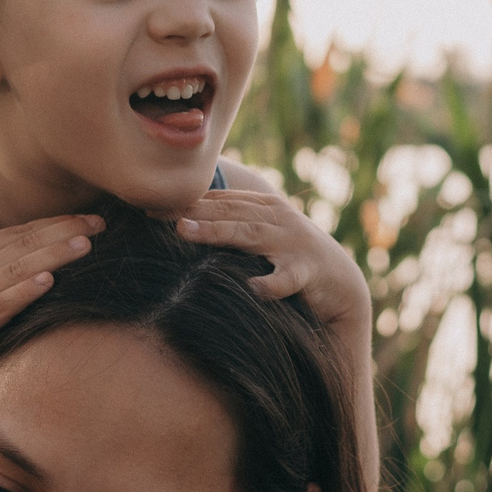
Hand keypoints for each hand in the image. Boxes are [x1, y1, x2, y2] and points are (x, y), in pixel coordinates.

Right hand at [0, 214, 101, 401]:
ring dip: (52, 255)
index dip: (60, 222)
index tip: (96, 219)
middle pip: (24, 244)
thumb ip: (12, 266)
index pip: (24, 231)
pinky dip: (23, 292)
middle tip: (99, 226)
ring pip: (16, 269)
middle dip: (64, 232)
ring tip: (84, 246)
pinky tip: (48, 282)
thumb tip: (62, 248)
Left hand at [176, 190, 371, 331]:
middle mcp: (278, 219)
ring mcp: (292, 243)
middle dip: (194, 212)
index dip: (188, 203)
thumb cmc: (292, 257)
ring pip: (250, 235)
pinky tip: (253, 289)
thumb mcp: (263, 235)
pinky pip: (287, 279)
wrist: (340, 281)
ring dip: (217, 232)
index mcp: (266, 207)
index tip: (152, 210)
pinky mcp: (306, 271)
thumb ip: (233, 224)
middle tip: (160, 216)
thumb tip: (184, 222)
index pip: (221, 201)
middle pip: (229, 213)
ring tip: (186, 233)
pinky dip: (271, 284)